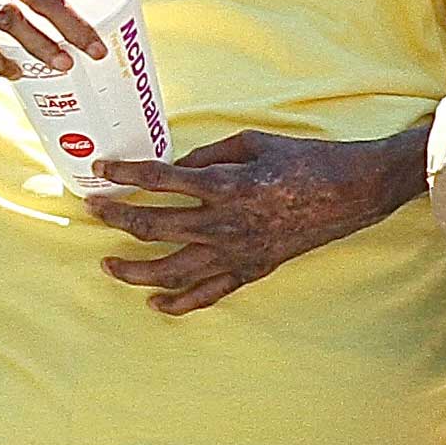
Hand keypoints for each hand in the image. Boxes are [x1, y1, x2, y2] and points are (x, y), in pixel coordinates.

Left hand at [87, 128, 417, 315]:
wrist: (353, 192)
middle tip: (93, 208)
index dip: (124, 174)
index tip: (100, 170)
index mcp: (226, 184)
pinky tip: (155, 302)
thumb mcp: (254, 141)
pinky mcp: (252, 270)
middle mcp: (226, 224)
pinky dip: (179, 303)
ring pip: (171, 271)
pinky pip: (208, 295)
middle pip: (153, 227)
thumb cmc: (307, 159)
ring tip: (108, 264)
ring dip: (133, 270)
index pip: (159, 180)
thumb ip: (209, 155)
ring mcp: (238, 253)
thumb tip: (174, 169)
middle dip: (115, 217)